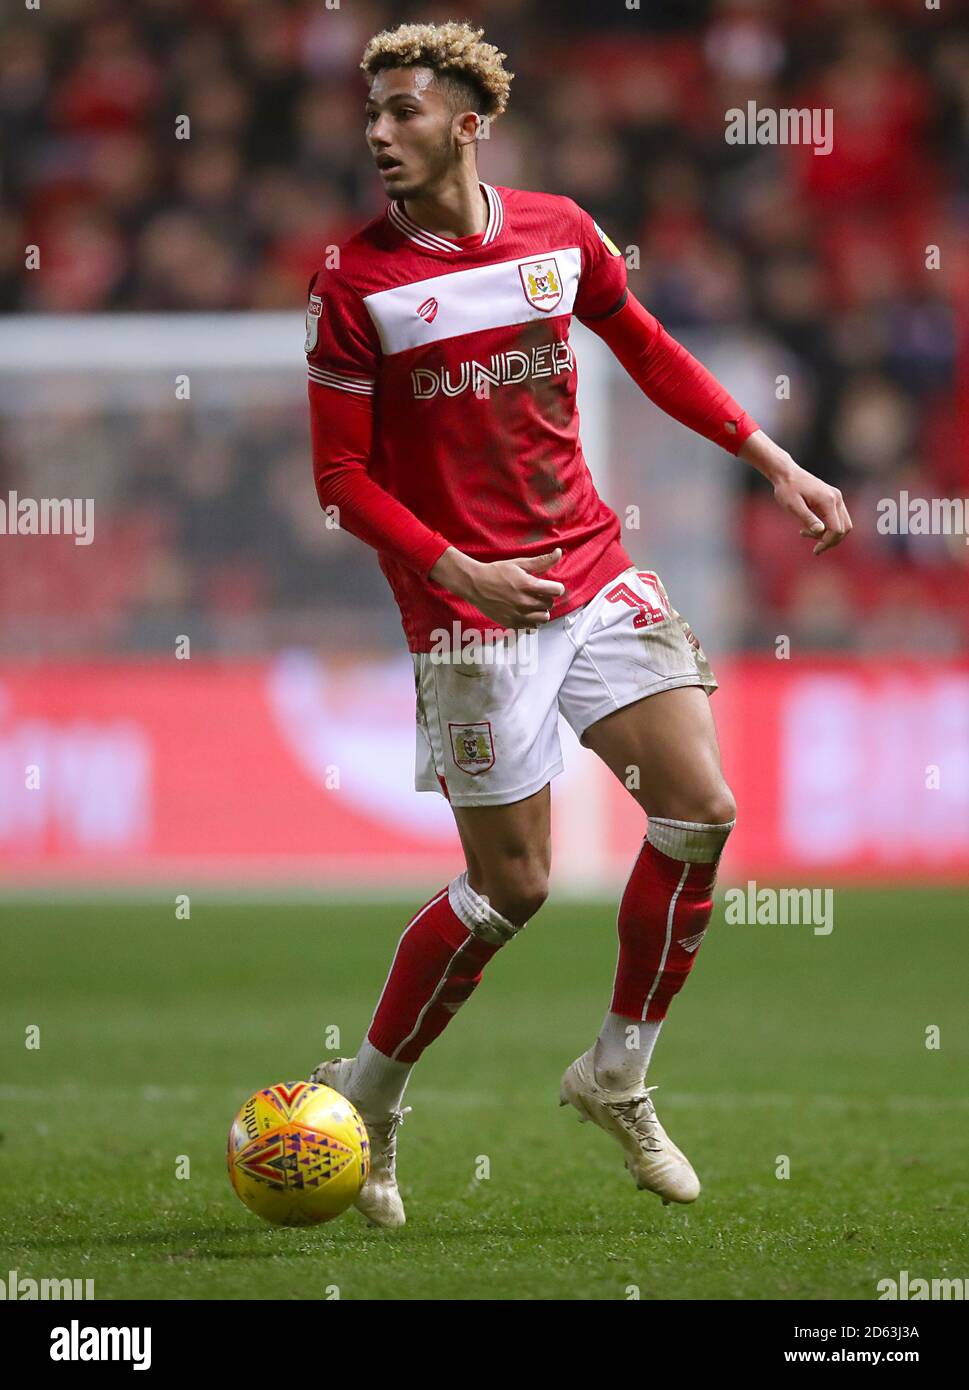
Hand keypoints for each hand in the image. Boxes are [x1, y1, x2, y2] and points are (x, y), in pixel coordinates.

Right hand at [428, 546, 565, 626]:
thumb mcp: (519, 563)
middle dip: (546, 598)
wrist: (475, 585)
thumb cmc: (497, 572)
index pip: (557, 591)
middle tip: (537, 593)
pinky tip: (525, 612)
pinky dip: (532, 620)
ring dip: (541, 610)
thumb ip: (541, 561)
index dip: (555, 587)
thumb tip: (559, 553)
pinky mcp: (511, 623)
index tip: (550, 586)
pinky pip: (532, 627)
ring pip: (544, 618)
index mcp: (528, 585)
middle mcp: (524, 602)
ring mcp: (518, 615)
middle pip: (550, 604)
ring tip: (533, 604)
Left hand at [773, 463, 851, 554]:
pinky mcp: (833, 499)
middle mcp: (837, 498)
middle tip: (813, 546)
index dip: (828, 542)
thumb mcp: (793, 506)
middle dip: (830, 540)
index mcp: (828, 500)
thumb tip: (820, 532)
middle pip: (844, 528)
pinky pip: (836, 518)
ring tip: (804, 532)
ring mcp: (837, 498)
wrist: (786, 474)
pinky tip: (809, 527)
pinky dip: (827, 527)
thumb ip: (807, 518)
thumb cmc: (787, 490)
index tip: (815, 550)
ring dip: (828, 534)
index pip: (837, 529)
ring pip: (842, 524)